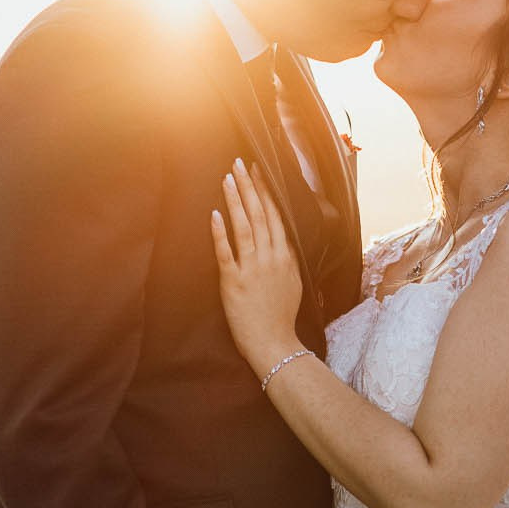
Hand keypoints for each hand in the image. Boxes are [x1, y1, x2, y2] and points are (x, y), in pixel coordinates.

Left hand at [211, 158, 302, 370]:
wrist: (274, 343)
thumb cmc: (281, 315)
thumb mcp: (294, 282)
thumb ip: (287, 258)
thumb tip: (283, 239)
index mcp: (285, 256)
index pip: (276, 215)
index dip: (266, 191)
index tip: (259, 171)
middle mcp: (270, 258)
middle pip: (259, 214)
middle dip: (249, 186)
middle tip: (240, 164)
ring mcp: (252, 269)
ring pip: (244, 227)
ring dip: (235, 200)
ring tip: (227, 178)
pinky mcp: (233, 282)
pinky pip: (225, 252)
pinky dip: (220, 232)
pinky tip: (214, 214)